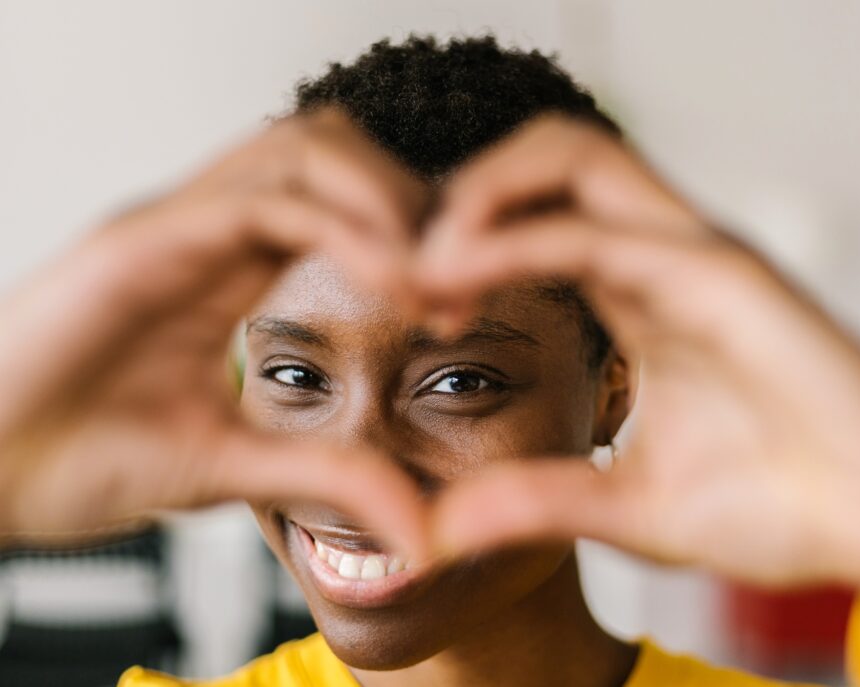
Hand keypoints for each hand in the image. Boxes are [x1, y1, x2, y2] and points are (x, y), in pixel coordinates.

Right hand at [0, 110, 427, 558]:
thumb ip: (326, 476)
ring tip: (433, 285)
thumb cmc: (79, 463)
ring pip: (306, 147)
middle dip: (414, 200)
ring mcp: (172, 225)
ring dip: (388, 201)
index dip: (413, 234)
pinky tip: (391, 288)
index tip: (460, 305)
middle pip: (334, 146)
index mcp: (226, 264)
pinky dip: (344, 229)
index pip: (338, 197)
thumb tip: (419, 529)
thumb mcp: (233, 468)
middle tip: (462, 282)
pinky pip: (263, 199)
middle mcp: (205, 228)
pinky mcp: (138, 242)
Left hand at [417, 115, 859, 663]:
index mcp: (643, 296)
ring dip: (478, 193)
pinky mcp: (724, 274)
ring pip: (570, 158)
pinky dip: (514, 238)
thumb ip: (538, 501)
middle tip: (401, 264)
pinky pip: (597, 228)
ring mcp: (695, 255)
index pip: (538, 220)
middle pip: (548, 161)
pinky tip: (454, 276)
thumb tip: (440, 530)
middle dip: (459, 194)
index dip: (462, 247)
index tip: (412, 306)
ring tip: (419, 260)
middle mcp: (665, 258)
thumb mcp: (630, 506)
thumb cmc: (781, 506)